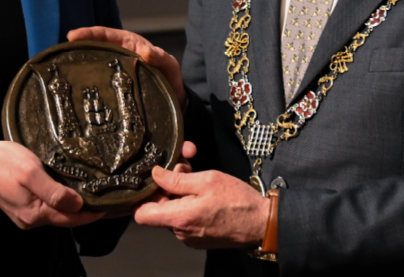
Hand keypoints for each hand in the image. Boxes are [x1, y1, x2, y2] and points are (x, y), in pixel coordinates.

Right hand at [0, 138, 101, 229]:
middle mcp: (30, 221)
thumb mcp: (32, 172)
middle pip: (65, 219)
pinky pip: (46, 208)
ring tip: (91, 194)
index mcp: (34, 214)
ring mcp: (24, 216)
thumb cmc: (3, 162)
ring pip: (56, 214)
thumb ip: (54, 191)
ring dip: (73, 207)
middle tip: (105, 199)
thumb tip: (77, 204)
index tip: (109, 207)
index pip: (71, 219)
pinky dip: (60, 202)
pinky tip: (68, 192)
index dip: (91, 214)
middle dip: (85, 212)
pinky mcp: (21, 207)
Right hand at [67, 26, 185, 108]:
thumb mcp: (168, 64)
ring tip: (63, 65)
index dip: (89, 33)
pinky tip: (76, 87)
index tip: (73, 35)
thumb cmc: (169, 75)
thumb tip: (146, 52)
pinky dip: (88, 81)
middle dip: (79, 45)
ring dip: (80, 62)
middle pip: (95, 46)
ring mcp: (115, 71)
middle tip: (63, 49)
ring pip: (94, 62)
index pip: (106, 34)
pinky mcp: (114, 87)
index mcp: (129, 44)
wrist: (173, 99)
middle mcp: (119, 55)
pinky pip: (99, 81)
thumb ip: (160, 57)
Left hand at [134, 166, 269, 249]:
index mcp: (180, 218)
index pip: (142, 214)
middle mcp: (181, 232)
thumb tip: (155, 174)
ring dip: (181, 192)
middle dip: (169, 184)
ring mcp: (189, 237)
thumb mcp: (207, 180)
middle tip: (186, 165)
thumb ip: (177, 179)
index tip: (155, 179)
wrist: (261, 223)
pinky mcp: (198, 237)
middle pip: (159, 208)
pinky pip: (185, 218)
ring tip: (198, 176)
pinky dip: (189, 203)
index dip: (144, 195)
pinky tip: (203, 191)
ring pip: (173, 210)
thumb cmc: (237, 200)